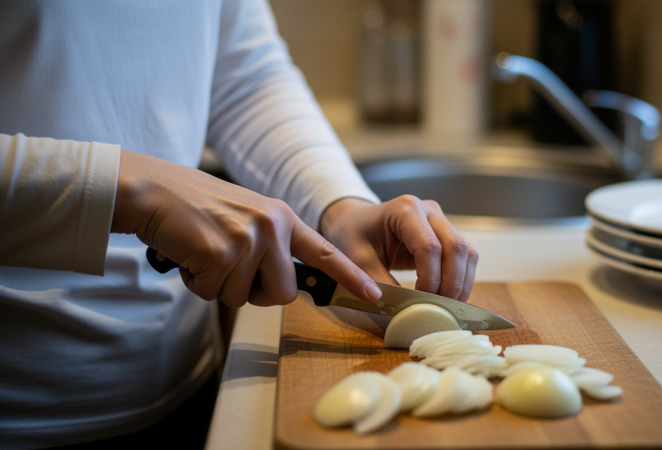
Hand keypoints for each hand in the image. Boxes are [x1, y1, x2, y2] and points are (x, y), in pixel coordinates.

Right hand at [111, 150, 381, 307]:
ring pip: (245, 298)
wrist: (151, 190)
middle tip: (226, 267)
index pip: (325, 252)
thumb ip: (269, 246)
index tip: (374, 296)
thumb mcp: (245, 217)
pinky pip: (216, 294)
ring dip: (219, 286)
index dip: (350, 277)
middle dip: (253, 292)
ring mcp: (249, 238)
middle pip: (283, 293)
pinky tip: (189, 256)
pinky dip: (198, 284)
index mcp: (281, 216)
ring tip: (203, 254)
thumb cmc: (194, 209)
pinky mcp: (222, 253)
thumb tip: (282, 288)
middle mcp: (272, 225)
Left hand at [320, 196, 478, 301]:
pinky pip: (464, 257)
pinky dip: (461, 279)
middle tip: (438, 309)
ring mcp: (441, 220)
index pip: (430, 247)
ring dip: (461, 283)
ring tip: (445, 306)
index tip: (419, 302)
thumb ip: (379, 285)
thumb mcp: (359, 260)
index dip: (430, 279)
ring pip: (467, 252)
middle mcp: (429, 210)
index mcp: (405, 210)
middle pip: (456, 247)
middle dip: (452, 284)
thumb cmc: (354, 236)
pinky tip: (447, 297)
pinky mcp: (446, 233)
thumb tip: (400, 317)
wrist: (356, 221)